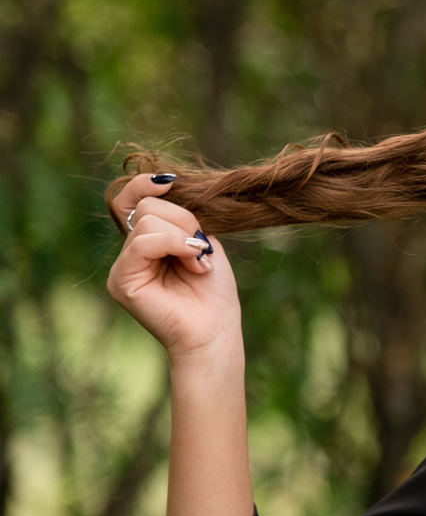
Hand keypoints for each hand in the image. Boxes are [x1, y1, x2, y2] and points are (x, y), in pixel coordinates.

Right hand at [107, 173, 240, 365]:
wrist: (215, 331)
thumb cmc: (213, 292)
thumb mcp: (202, 242)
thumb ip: (181, 218)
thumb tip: (164, 186)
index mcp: (147, 243)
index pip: (131, 200)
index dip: (144, 185)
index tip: (170, 183)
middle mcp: (129, 254)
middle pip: (145, 207)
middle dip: (183, 220)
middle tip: (201, 250)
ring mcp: (122, 268)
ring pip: (146, 223)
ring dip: (183, 237)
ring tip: (198, 264)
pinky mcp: (121, 281)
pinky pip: (143, 244)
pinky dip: (173, 244)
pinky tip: (193, 262)